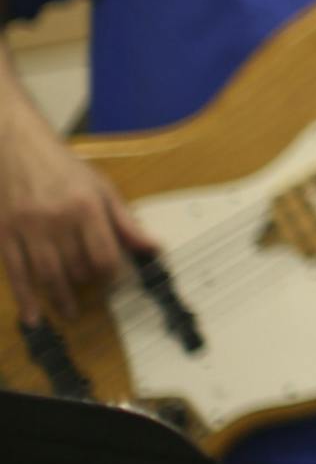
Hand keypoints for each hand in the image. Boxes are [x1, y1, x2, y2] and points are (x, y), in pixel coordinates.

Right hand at [0, 109, 155, 324]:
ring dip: (60, 298)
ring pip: (47, 274)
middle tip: (92, 294)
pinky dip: (25, 298)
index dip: (111, 274)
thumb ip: (125, 221)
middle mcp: (57, 220)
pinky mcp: (4, 234)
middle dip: (86, 284)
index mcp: (86, 207)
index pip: (104, 255)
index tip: (113, 280)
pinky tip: (33, 317)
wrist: (17, 146)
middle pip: (76, 267)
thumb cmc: (63, 168)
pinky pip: (15, 273)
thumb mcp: (101, 188)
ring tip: (70, 311)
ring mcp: (27, 228)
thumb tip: (153, 248)